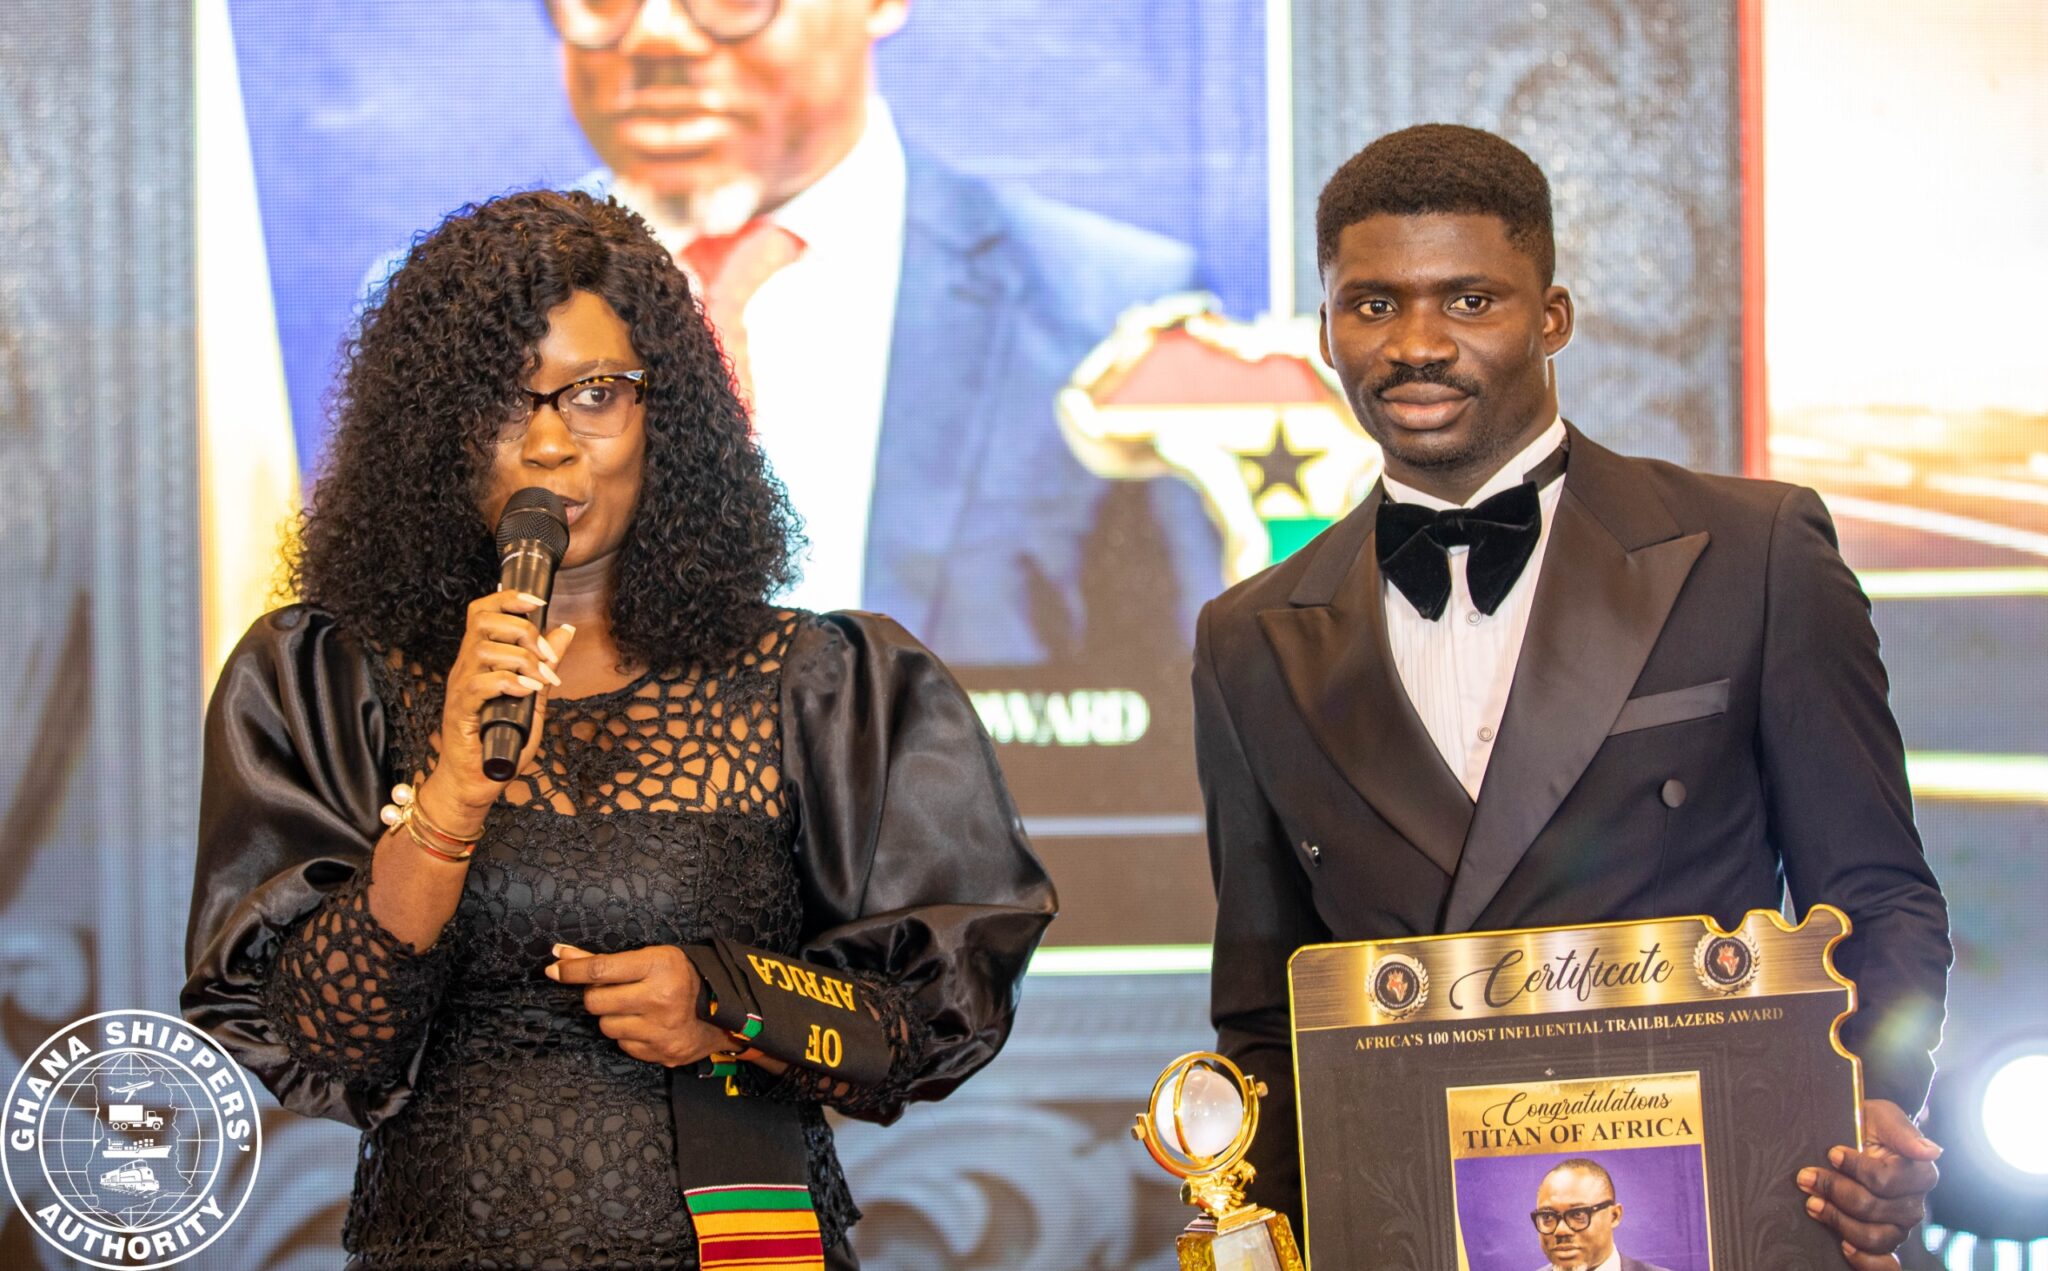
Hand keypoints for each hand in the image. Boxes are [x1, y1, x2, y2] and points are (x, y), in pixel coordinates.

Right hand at [429, 589, 575, 813]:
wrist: (475, 781)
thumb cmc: (501, 740)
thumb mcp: (533, 697)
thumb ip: (546, 665)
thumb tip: (565, 629)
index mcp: (480, 659)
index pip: (484, 611)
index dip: (509, 598)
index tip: (539, 602)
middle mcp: (466, 667)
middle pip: (483, 621)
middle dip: (522, 630)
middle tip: (546, 658)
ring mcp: (460, 688)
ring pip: (483, 649)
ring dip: (521, 659)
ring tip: (542, 680)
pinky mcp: (459, 711)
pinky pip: (479, 684)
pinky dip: (508, 683)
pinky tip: (527, 692)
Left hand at [546, 943, 733, 1067]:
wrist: (723, 1008)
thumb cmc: (681, 976)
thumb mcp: (651, 957)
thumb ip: (604, 960)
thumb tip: (559, 955)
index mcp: (658, 966)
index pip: (600, 970)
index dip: (572, 970)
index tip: (554, 968)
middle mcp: (659, 998)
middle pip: (596, 1002)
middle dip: (597, 996)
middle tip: (614, 991)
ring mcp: (660, 1029)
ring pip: (606, 1026)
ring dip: (612, 1017)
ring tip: (634, 1009)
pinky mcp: (660, 1052)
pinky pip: (623, 1045)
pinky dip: (628, 1035)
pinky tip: (645, 1025)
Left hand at [1797, 1098, 1940, 1267]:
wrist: (1858, 1134)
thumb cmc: (1871, 1124)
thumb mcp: (1883, 1117)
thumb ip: (1903, 1133)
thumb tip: (1931, 1150)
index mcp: (1921, 1174)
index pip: (1885, 1181)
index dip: (1855, 1168)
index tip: (1831, 1153)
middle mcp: (1914, 1204)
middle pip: (1872, 1209)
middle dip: (1834, 1191)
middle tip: (1806, 1177)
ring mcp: (1899, 1225)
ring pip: (1874, 1236)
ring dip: (1838, 1221)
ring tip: (1812, 1203)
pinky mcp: (1885, 1239)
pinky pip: (1884, 1263)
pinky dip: (1865, 1261)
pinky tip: (1843, 1247)